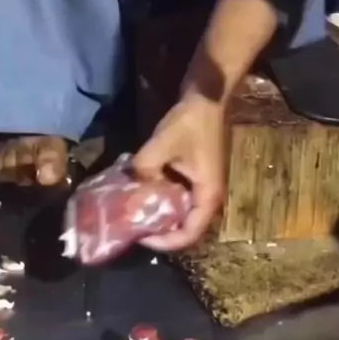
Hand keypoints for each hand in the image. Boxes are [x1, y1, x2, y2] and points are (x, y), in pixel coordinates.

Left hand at [132, 93, 225, 250]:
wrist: (204, 97)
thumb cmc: (190, 123)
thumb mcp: (162, 145)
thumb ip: (144, 169)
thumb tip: (130, 187)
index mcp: (207, 195)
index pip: (188, 234)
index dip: (164, 242)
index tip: (140, 236)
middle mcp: (207, 196)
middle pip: (183, 226)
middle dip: (158, 229)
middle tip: (133, 225)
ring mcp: (201, 185)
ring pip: (179, 211)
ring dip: (158, 212)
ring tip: (133, 211)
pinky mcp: (193, 175)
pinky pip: (176, 195)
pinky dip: (159, 196)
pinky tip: (140, 189)